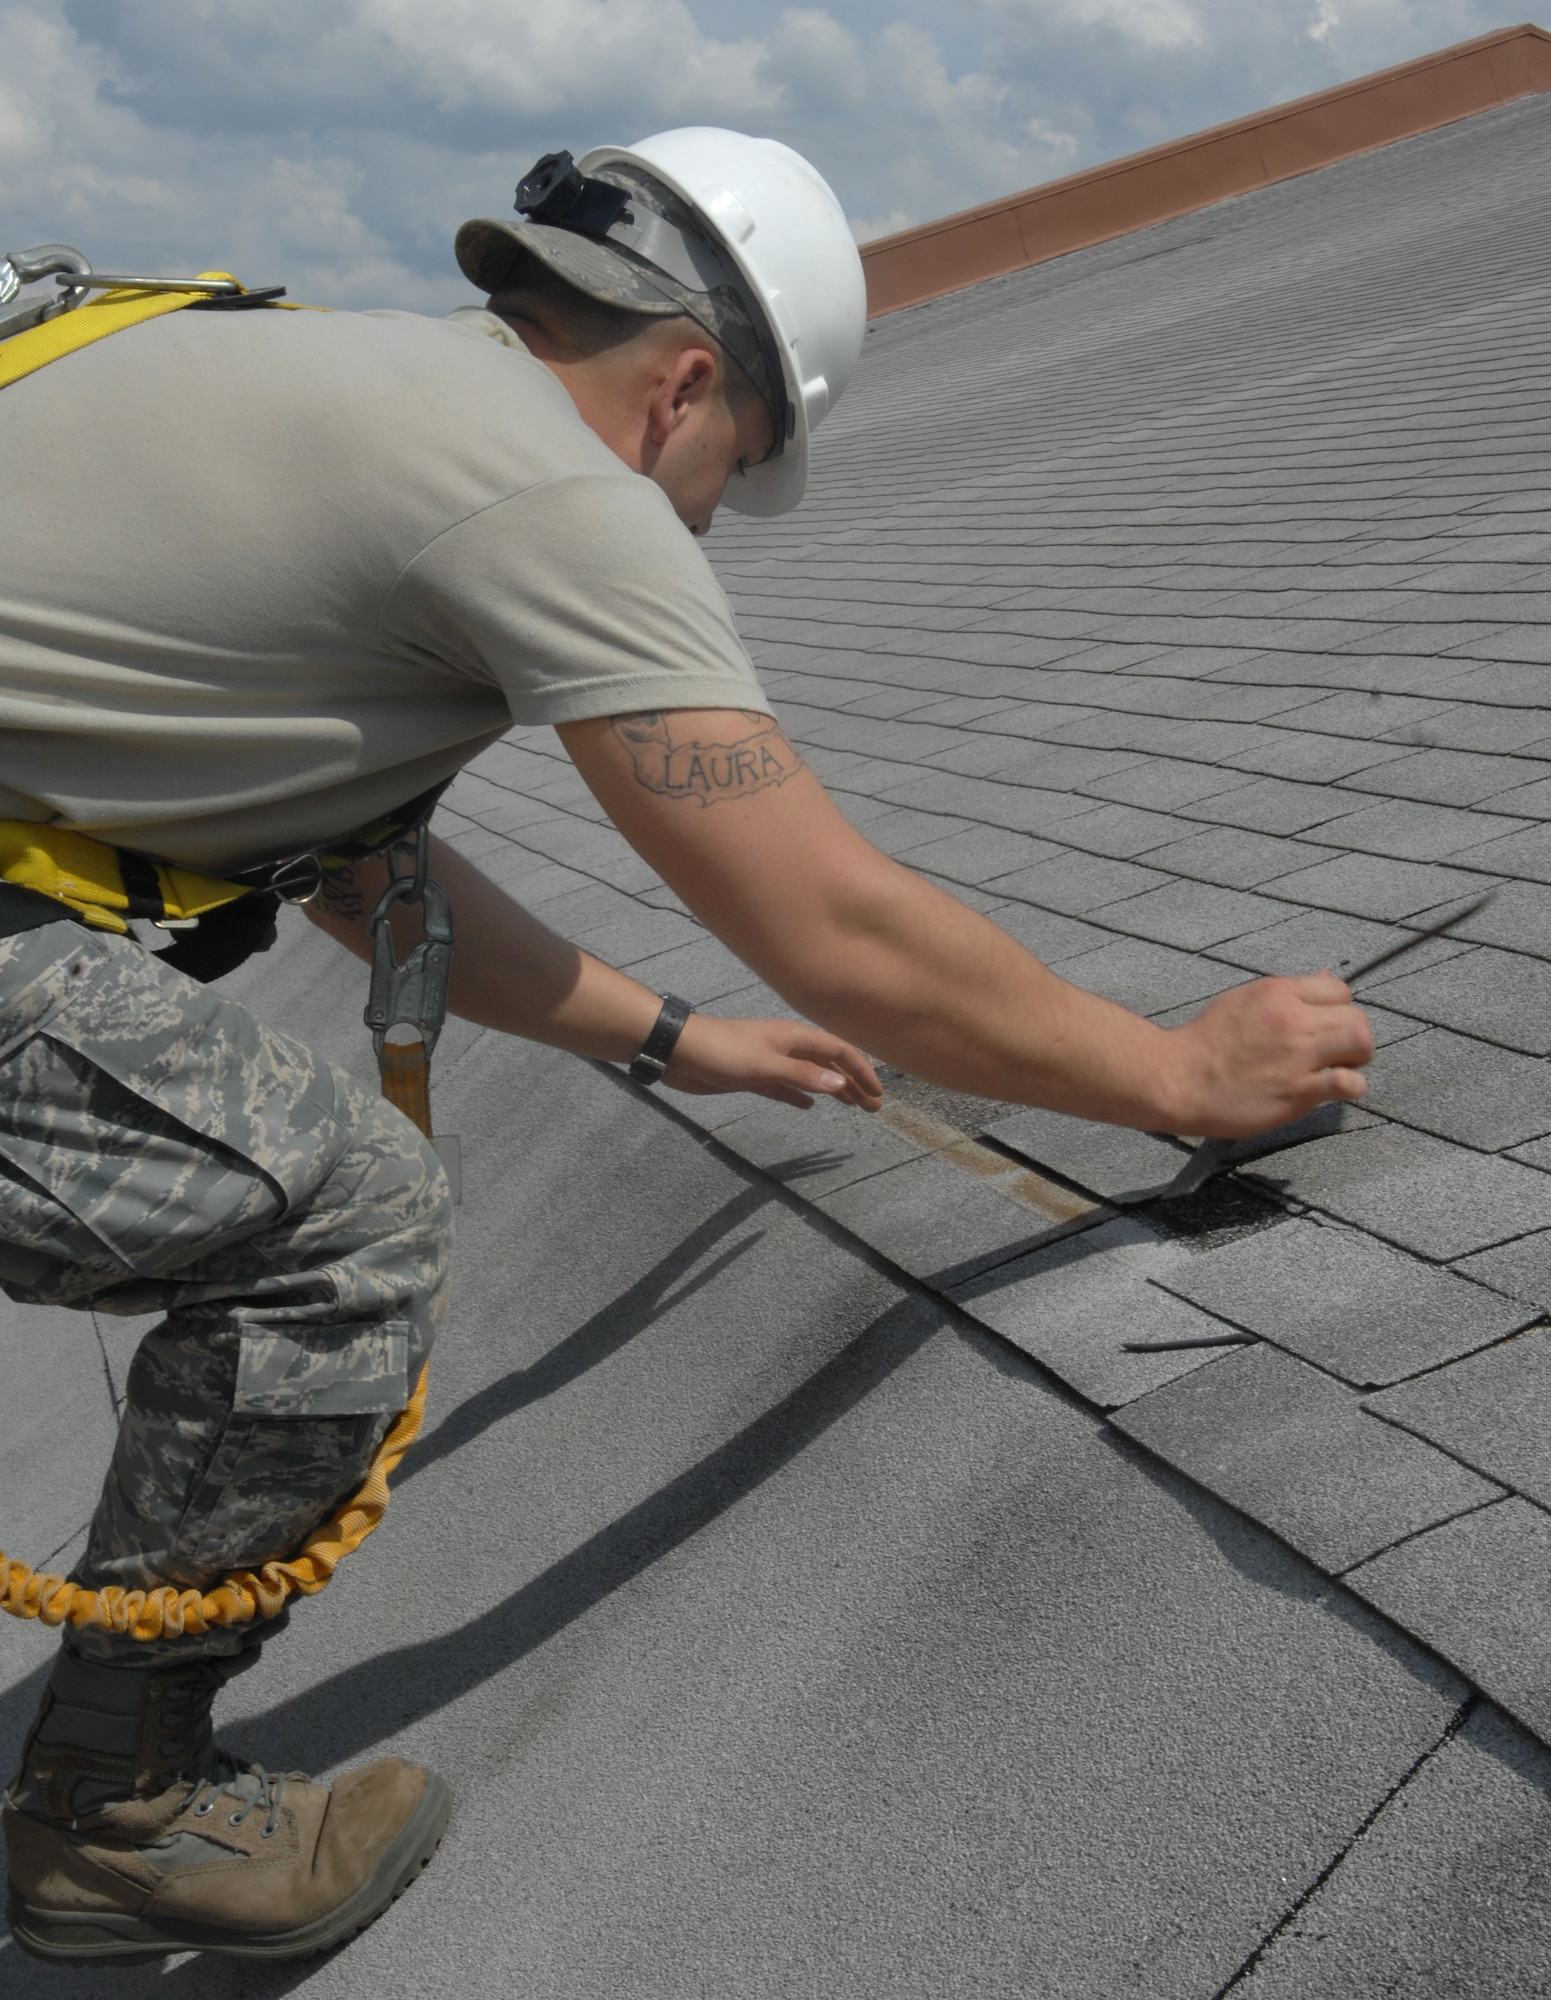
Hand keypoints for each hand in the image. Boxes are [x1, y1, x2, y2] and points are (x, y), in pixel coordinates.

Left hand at [662, 1014, 882, 1111]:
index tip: (878, 1094)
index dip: (861, 1071)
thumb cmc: (722, 1054)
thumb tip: (841, 1084)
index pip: (839, 1052)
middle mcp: (787, 1048)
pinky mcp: (753, 1077)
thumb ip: (802, 1076)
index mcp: (794, 1038)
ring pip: (810, 1076)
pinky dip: (801, 1095)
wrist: (678, 1051)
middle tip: (874, 1107)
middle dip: (853, 1083)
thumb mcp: (765, 1067)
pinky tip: (810, 1106)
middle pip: (829, 1064)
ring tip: (853, 1107)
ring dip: (833, 1090)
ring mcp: (770, 1062)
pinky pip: (786, 1087)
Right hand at [1165, 972, 1373, 1138]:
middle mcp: (1292, 1019)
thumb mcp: (1243, 999)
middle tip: (1338, 1051)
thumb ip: (1286, 992)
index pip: (1338, 989)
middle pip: (1356, 1016)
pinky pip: (1348, 1083)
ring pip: (1361, 1043)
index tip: (1326, 1026)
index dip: (1338, 1009)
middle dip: (1354, 1035)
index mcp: (1277, 993)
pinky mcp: (1297, 1091)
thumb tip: (1326, 979)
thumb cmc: (1205, 1043)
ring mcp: (1297, 1056)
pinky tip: (1334, 1090)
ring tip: (1341, 1068)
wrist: (1177, 1079)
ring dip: (1358, 1058)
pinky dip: (1351, 1086)